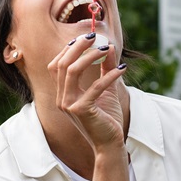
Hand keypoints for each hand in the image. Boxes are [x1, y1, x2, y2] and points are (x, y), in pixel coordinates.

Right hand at [49, 34, 127, 152]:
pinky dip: (109, 75)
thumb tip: (108, 47)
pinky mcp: (81, 111)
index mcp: (63, 93)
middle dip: (78, 47)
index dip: (69, 49)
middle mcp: (61, 98)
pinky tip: (122, 69)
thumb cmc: (106, 118)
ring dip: (91, 56)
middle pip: (62, 64)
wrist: (110, 144)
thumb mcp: (106, 89)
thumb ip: (104, 69)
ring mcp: (68, 105)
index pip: (57, 65)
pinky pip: (95, 87)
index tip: (86, 38)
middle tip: (95, 36)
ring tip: (107, 49)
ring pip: (72, 71)